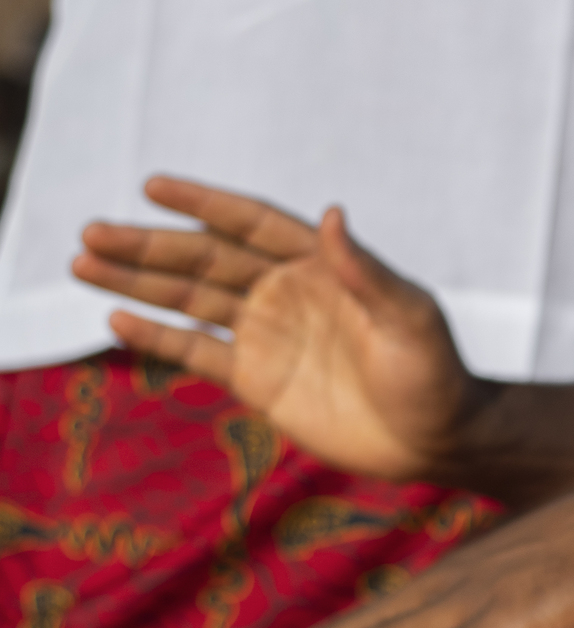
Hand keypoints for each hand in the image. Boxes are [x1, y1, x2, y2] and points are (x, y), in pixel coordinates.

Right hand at [72, 176, 482, 481]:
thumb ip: (367, 272)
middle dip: (149, 246)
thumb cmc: (436, 375)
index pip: (249, 223)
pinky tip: (115, 318)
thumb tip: (332, 215)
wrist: (438, 441)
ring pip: (191, 300)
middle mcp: (287, 293)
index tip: (153, 185)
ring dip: (139, 282)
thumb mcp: (409, 319)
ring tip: (82, 262)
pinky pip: (198, 353)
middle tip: (92, 232)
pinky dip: (159, 336)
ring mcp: (269, 336)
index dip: (203, 204)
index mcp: (321, 267)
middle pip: (206, 259)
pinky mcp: (259, 381)